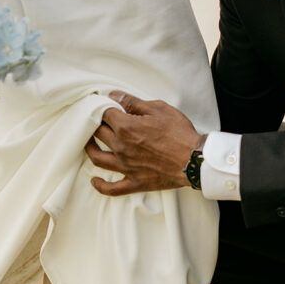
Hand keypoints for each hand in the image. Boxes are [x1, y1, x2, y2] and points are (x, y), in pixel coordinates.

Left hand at [85, 91, 204, 196]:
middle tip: (98, 120)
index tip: (101, 104)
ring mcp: (126, 166)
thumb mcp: (159, 109)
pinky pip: (111, 188)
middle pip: (97, 133)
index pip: (104, 113)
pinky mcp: (134, 182)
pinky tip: (94, 180)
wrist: (195, 160)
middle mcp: (121, 147)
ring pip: (97, 158)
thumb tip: (114, 96)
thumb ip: (133, 102)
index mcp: (126, 127)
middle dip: (95, 124)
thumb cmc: (179, 133)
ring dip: (89, 148)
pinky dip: (100, 185)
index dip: (101, 106)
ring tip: (89, 143)